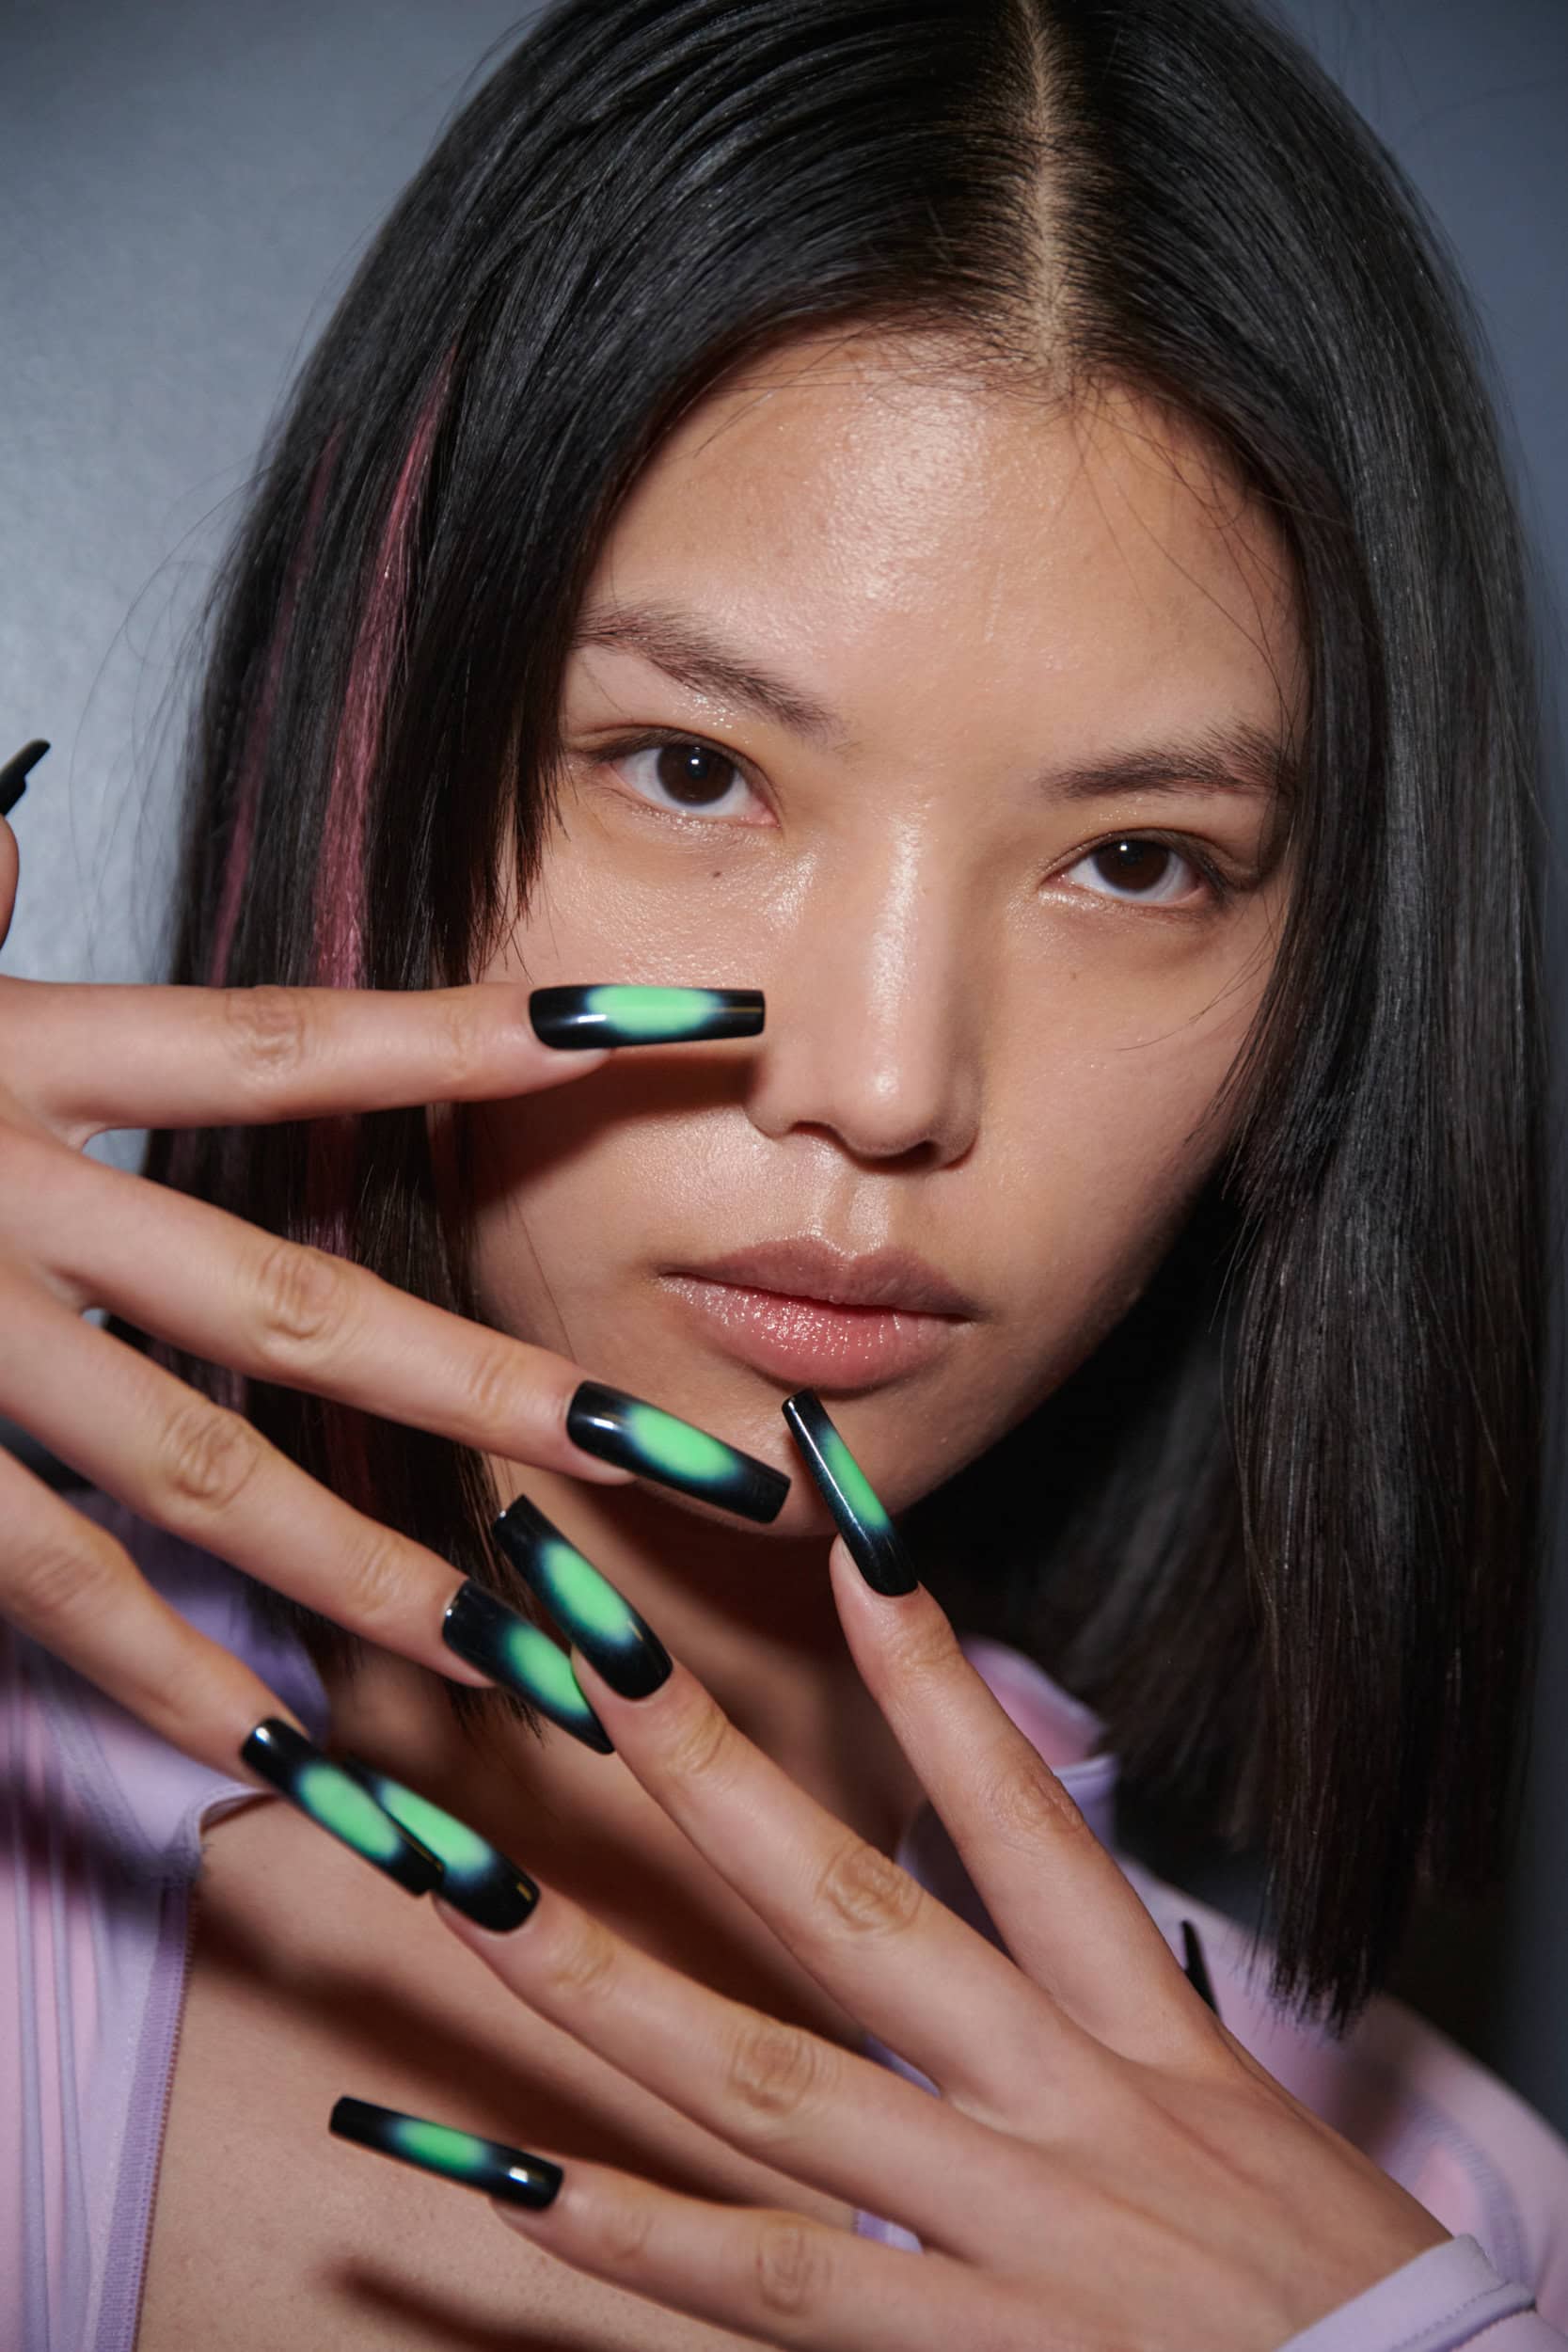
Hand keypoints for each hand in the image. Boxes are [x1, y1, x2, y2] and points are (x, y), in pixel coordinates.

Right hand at [0, 764, 770, 1785]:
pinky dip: (156, 1669)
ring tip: (537, 1659)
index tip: (687, 1029)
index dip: (488, 1043)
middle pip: (299, 1308)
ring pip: (194, 1481)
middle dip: (506, 1394)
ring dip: (374, 1577)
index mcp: (26, 1061)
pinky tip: (289, 1754)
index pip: (300, 1051)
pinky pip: (38, 1589)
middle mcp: (8, 1209)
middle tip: (701, 1463)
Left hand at [424, 1543, 1445, 2349]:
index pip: (1023, 1819)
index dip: (932, 1670)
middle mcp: (1064, 2109)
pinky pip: (766, 2291)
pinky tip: (507, 2181)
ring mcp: (1007, 2238)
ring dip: (595, 1982)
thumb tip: (985, 1934)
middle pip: (849, 1908)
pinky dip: (631, 2238)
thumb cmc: (1339, 2308)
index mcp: (1147, 2041)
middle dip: (697, 1766)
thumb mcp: (1244, 2135)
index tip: (843, 1529)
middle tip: (572, 1635)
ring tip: (456, 1887)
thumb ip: (1113, 2036)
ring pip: (765, 2083)